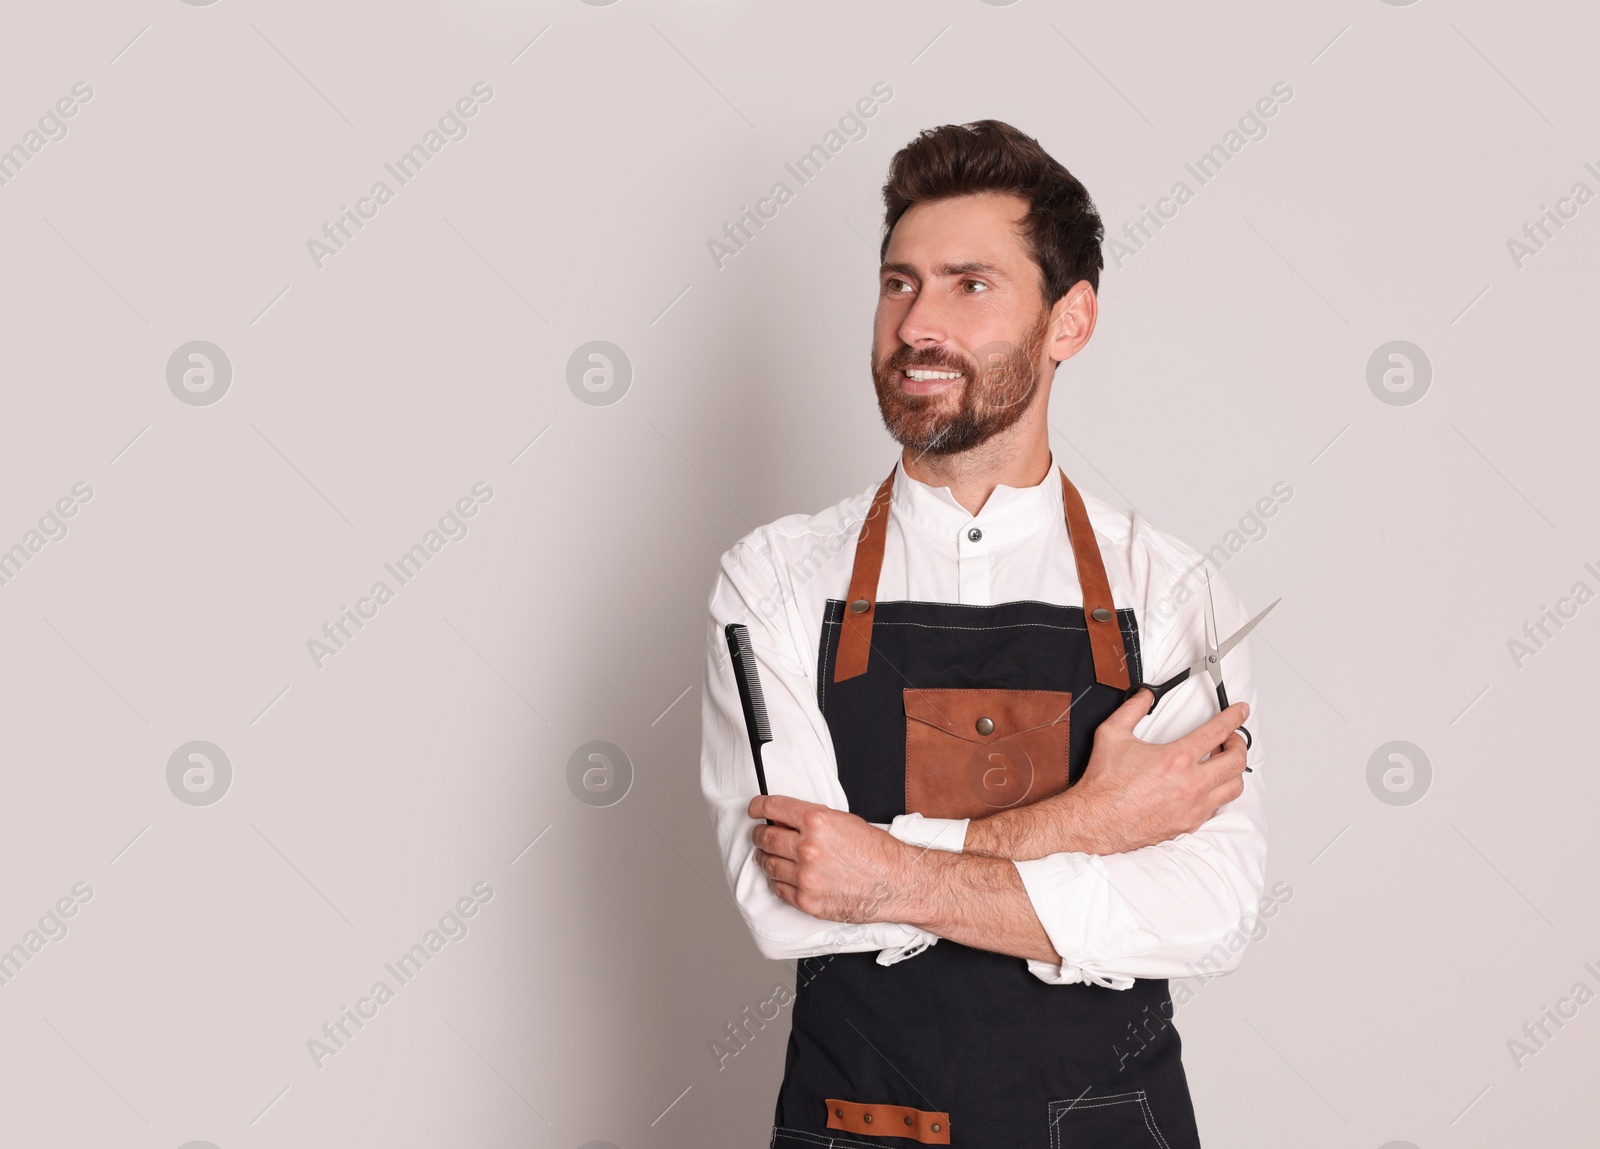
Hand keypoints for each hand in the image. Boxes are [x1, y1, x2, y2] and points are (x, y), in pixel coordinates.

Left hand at [748, 794, 909, 923]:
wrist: (896, 883)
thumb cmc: (876, 852)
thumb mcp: (844, 821)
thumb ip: (812, 820)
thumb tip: (786, 820)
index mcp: (817, 821)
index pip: (772, 808)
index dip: (758, 807)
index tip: (754, 809)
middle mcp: (807, 848)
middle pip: (765, 838)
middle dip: (760, 834)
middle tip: (762, 834)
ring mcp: (805, 876)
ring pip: (768, 864)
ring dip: (767, 858)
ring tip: (773, 856)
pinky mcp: (807, 900)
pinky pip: (779, 888)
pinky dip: (779, 881)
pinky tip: (787, 877)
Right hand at [1064, 689, 1249, 853]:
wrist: (1096, 820)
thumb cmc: (1104, 784)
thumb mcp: (1112, 735)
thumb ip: (1131, 710)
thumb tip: (1144, 696)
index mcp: (1176, 759)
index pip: (1217, 732)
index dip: (1234, 717)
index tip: (1240, 712)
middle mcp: (1190, 784)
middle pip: (1236, 761)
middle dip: (1239, 744)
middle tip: (1231, 738)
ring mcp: (1193, 807)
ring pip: (1234, 787)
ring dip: (1233, 771)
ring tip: (1222, 762)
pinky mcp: (1189, 823)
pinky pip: (1218, 807)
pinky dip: (1219, 793)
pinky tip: (1208, 786)